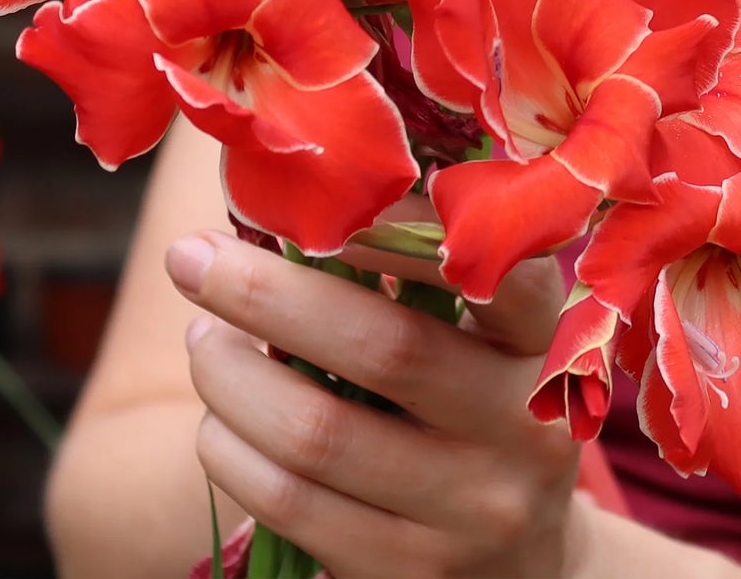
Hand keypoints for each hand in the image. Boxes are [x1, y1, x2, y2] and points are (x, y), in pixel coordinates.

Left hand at [165, 229, 589, 578]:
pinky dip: (231, 451)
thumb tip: (295, 198)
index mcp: (546, 346)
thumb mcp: (487, 346)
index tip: (321, 201)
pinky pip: (291, 504)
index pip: (502, 275)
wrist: (522, 567)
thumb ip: (422, 277)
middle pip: (382, 347)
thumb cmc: (476, 411)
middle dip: (268, 293)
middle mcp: (522, 428)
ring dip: (231, 375)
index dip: (410, 233)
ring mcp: (470, 512)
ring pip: (318, 433)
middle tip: (193, 257)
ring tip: (201, 339)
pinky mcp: (411, 575)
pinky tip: (216, 421)